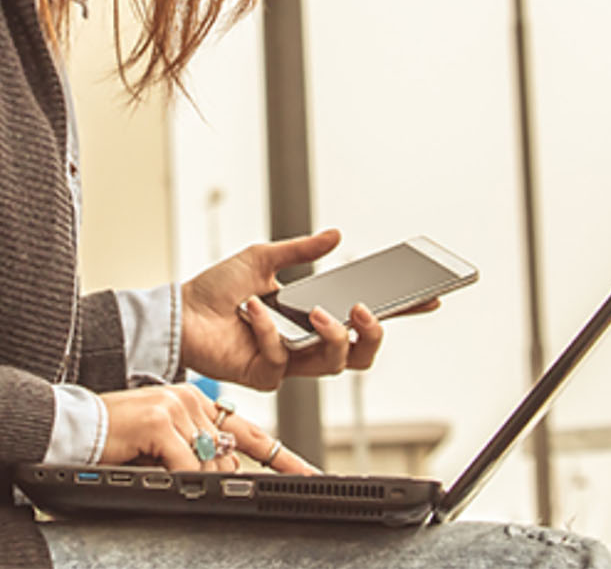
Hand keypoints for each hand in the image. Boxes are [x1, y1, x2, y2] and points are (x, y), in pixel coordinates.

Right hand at [98, 385, 316, 474]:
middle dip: (215, 482)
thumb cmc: (114, 440)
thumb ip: (195, 450)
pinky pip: (187, 467)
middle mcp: (191, 399)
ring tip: (158, 469)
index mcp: (195, 401)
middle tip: (190, 484)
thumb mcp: (163, 443)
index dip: (283, 457)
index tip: (311, 474)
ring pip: (209, 465)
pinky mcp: (160, 421)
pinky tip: (159, 472)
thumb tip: (224, 474)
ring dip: (190, 481)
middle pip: (227, 459)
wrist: (76, 426)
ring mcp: (177, 408)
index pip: (248, 432)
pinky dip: (178, 480)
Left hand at [180, 230, 427, 390]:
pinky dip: (268, 329)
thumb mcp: (262, 258)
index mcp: (311, 316)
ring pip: (334, 365)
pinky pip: (282, 357)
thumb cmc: (216, 291)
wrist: (180, 313)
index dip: (400, 313)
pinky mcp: (266, 375)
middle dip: (373, 335)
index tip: (430, 298)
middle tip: (364, 310)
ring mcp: (289, 363)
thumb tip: (336, 234)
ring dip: (329, 336)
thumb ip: (301, 250)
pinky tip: (253, 311)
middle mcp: (306, 343)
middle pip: (361, 356)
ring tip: (316, 312)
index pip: (364, 320)